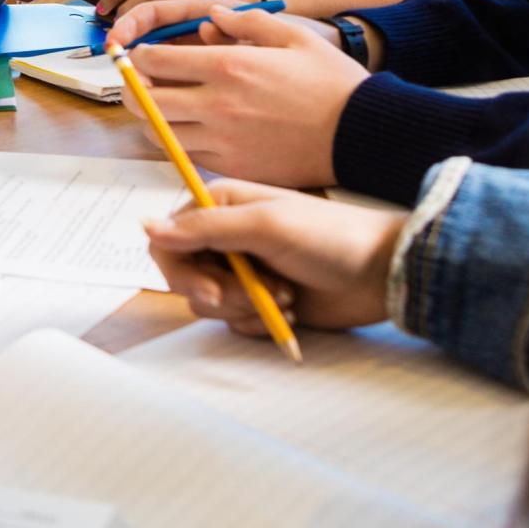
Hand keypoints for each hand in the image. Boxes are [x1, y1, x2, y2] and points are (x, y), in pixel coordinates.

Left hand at [126, 5, 368, 186]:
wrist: (360, 134)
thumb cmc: (331, 82)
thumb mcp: (293, 37)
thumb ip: (245, 22)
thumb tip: (210, 18)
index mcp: (228, 66)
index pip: (153, 60)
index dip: (137, 56)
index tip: (140, 54)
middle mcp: (216, 105)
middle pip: (142, 100)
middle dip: (133, 88)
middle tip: (142, 82)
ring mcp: (221, 140)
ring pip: (157, 132)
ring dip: (151, 118)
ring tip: (165, 107)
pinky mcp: (230, 167)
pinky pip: (184, 155)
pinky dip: (178, 142)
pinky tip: (193, 130)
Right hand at [145, 179, 403, 335]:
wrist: (383, 273)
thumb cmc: (331, 238)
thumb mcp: (265, 226)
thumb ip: (205, 228)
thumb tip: (145, 226)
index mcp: (222, 206)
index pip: (168, 238)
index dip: (179, 268)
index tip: (209, 290)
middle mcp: (225, 236)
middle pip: (183, 275)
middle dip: (217, 293)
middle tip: (248, 299)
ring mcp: (241, 270)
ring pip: (208, 303)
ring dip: (243, 308)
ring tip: (284, 298)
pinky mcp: (258, 300)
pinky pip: (234, 321)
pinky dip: (259, 322)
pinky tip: (291, 311)